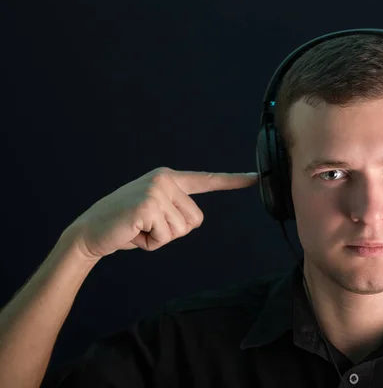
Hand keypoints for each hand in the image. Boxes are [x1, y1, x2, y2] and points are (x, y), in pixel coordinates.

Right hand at [61, 167, 257, 260]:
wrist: (90, 233)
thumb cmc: (125, 226)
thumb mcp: (154, 212)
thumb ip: (175, 210)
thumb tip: (192, 220)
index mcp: (169, 178)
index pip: (206, 180)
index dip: (232, 181)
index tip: (255, 177)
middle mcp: (164, 180)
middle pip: (196, 220)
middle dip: (173, 232)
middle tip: (147, 227)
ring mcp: (156, 191)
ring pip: (181, 231)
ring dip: (160, 238)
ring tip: (139, 228)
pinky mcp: (148, 206)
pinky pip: (166, 237)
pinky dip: (150, 243)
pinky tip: (133, 232)